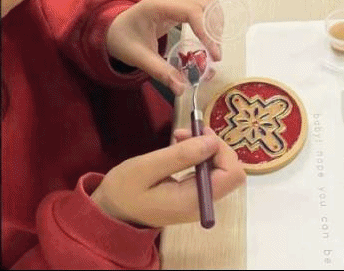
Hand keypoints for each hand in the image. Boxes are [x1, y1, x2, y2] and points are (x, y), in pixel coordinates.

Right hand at [91, 127, 244, 225]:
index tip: (198, 133)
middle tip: (185, 131)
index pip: (231, 174)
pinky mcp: (193, 197)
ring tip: (178, 135)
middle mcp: (203, 204)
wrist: (112, 212)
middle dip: (213, 145)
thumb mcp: (147, 168)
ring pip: (220, 170)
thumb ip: (180, 155)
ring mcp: (199, 202)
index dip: (222, 149)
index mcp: (193, 200)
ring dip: (204, 148)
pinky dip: (198, 155)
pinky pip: (208, 173)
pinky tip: (179, 146)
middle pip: (230, 171)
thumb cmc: (124, 189)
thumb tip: (212, 142)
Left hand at [105, 0, 219, 95]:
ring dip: (215, 21)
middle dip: (213, 28)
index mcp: (157, 6)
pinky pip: (201, 6)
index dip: (206, 31)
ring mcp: (174, 0)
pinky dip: (210, 18)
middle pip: (203, 3)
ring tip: (213, 45)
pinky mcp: (178, 6)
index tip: (214, 54)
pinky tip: (209, 37)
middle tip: (214, 53)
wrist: (113, 30)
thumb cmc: (124, 40)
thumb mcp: (139, 57)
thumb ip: (160, 71)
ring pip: (206, 1)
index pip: (191, 11)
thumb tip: (182, 89)